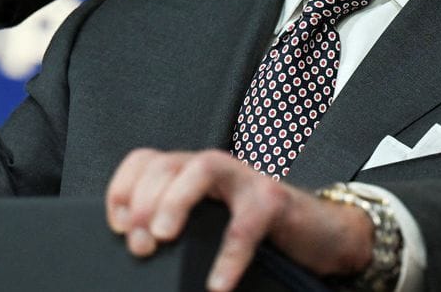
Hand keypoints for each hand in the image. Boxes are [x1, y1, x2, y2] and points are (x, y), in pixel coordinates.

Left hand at [105, 149, 373, 291]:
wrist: (323, 233)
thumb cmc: (258, 231)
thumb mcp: (209, 225)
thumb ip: (178, 227)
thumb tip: (138, 250)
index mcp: (190, 171)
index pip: (145, 161)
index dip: (123, 188)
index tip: (117, 226)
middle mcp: (213, 167)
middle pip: (166, 163)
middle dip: (144, 202)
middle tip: (138, 245)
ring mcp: (244, 178)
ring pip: (201, 170)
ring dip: (175, 201)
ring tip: (163, 237)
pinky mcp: (273, 200)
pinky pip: (246, 224)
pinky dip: (229, 255)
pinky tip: (217, 284)